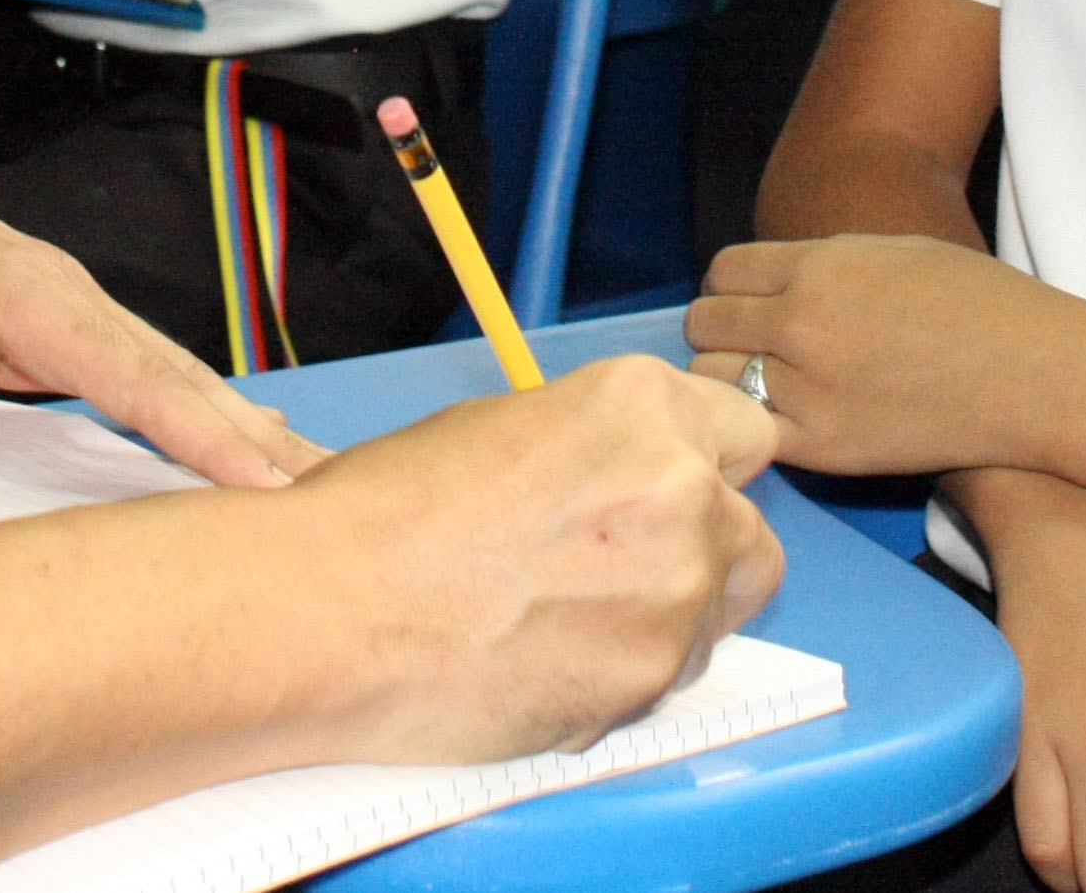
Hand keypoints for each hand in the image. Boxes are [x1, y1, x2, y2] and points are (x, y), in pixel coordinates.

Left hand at [0, 133, 324, 521]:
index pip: (136, 376)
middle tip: (328, 489)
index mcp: (28, 292)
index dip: (206, 432)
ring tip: (299, 478)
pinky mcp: (36, 329)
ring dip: (227, 424)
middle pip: (173, 373)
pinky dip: (180, 410)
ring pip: (158, 374)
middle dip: (250, 431)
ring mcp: (52, 310)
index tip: (271, 479)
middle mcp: (58, 296)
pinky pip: (125, 378)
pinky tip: (223, 438)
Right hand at [296, 357, 785, 760]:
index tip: (686, 495)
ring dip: (666, 624)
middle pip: (751, 535)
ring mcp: (679, 586)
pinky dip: (624, 680)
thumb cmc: (388, 514)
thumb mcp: (504, 431)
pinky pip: (669, 681)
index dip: (709, 470)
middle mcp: (680, 485)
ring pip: (717, 616)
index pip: (742, 432)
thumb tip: (621, 483)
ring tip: (565, 628)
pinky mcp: (655, 676)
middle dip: (704, 559)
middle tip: (624, 578)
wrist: (334, 608)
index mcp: (638, 404)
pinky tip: (547, 667)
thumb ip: (595, 451)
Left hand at [687, 232, 1068, 475]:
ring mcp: (811, 389)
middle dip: (721, 329)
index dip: (729, 285)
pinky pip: (752, 432)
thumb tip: (767, 282)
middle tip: (750, 345)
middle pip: (706, 322)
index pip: (723, 270)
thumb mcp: (891, 251)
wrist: (1038, 375)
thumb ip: (820, 264)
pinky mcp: (827, 448)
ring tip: (766, 383)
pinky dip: (755, 425)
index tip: (745, 300)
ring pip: (714, 379)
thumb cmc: (980, 303)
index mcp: (819, 266)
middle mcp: (803, 323)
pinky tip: (783, 420)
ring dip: (729, 377)